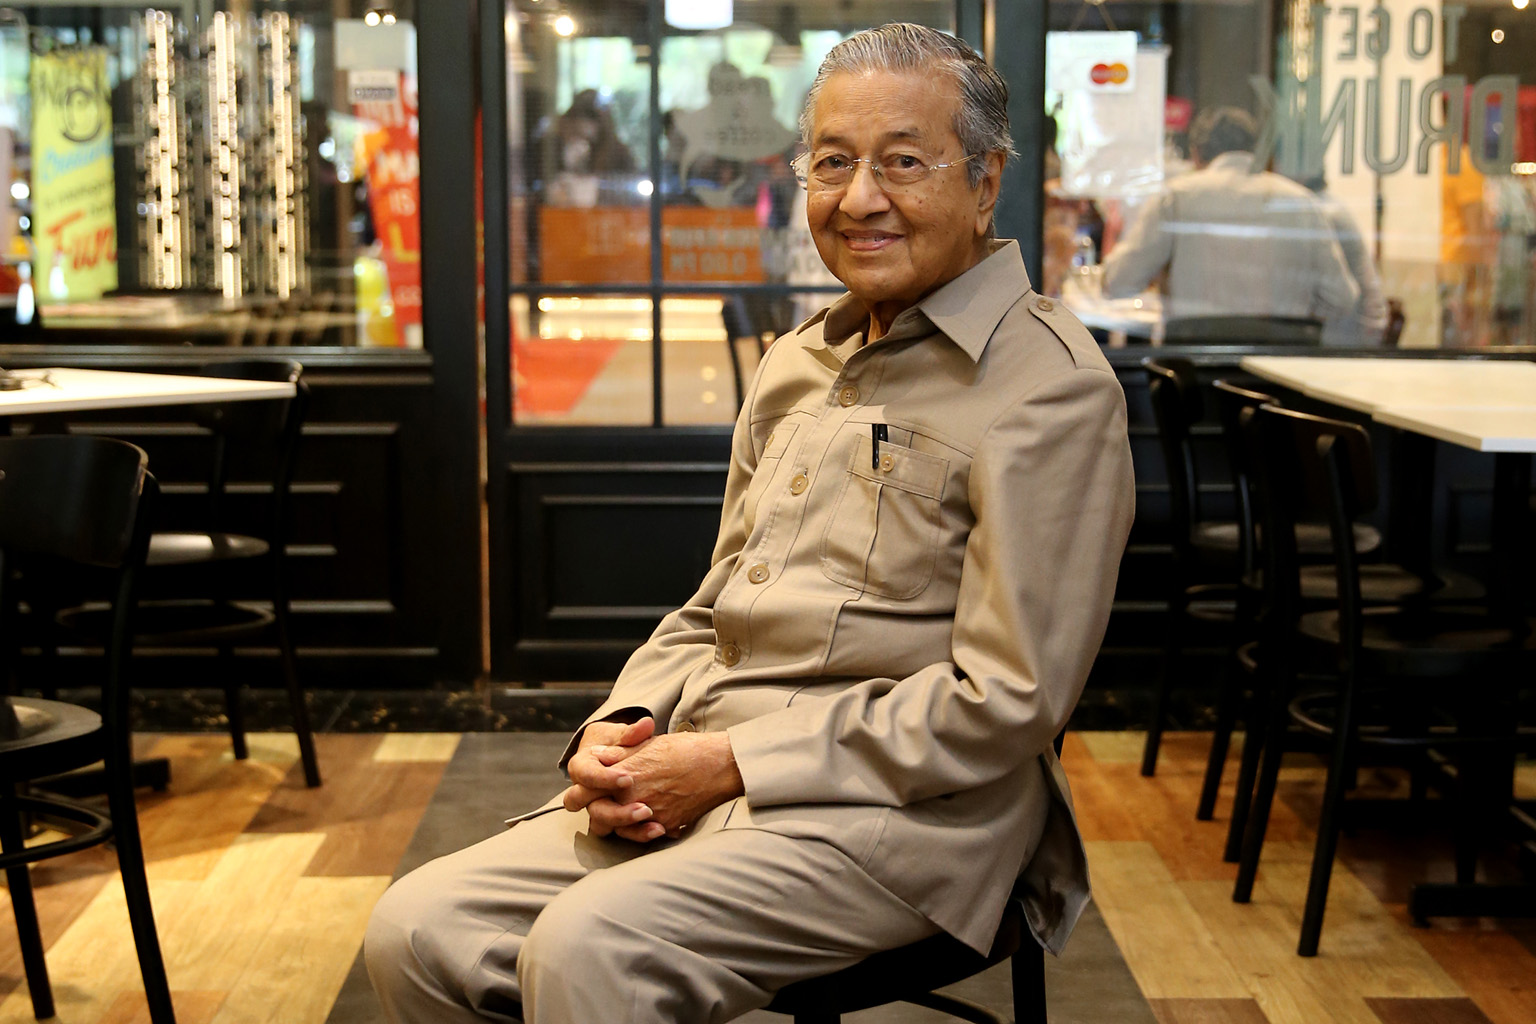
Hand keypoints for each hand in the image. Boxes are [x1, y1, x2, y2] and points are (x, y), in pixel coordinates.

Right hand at [562, 717, 659, 840]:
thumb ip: (632, 733)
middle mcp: (584, 792)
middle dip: (617, 812)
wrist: (615, 755)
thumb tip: (646, 725)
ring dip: (629, 827)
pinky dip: (640, 833)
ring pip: (604, 826)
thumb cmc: (616, 742)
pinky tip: (661, 829)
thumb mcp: (621, 735)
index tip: (628, 779)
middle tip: (644, 808)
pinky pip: (621, 833)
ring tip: (655, 823)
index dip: (604, 779)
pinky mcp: (612, 821)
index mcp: (581, 767)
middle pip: (592, 809)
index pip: (585, 775)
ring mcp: (597, 808)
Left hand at [591, 731, 743, 839]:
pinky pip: (643, 836)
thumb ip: (619, 753)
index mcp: (622, 773)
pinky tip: (649, 820)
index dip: (583, 792)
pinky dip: (643, 831)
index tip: (589, 790)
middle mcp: (631, 797)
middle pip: (597, 817)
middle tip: (605, 806)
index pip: (585, 790)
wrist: (719, 765)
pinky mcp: (665, 826)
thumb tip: (597, 755)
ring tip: (628, 813)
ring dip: (619, 824)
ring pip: (617, 831)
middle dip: (599, 813)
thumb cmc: (685, 749)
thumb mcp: (648, 744)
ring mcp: (648, 815)